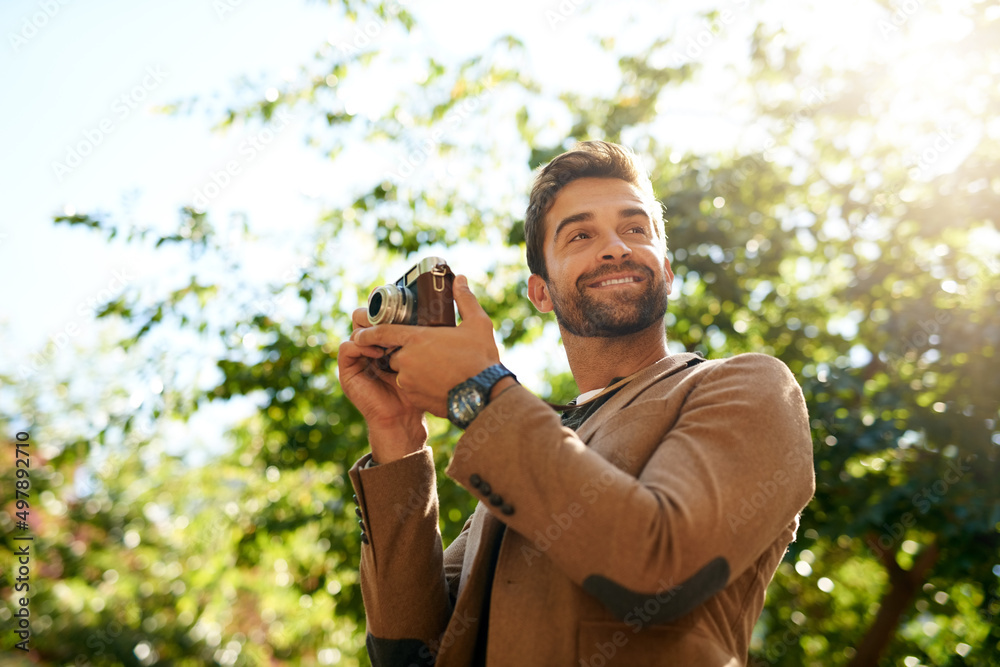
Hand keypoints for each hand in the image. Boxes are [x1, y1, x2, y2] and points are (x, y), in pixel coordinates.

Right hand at [337, 307, 427, 462]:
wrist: (405, 418)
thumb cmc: (418, 389)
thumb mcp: (421, 358)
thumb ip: (421, 338)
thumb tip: (441, 313)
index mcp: (384, 340)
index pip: (377, 313)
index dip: (384, 304)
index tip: (399, 300)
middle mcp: (368, 346)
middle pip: (362, 316)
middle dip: (375, 314)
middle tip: (392, 318)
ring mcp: (357, 358)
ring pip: (355, 330)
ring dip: (371, 331)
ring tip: (389, 339)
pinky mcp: (347, 371)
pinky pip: (346, 348)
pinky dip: (360, 346)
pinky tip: (378, 353)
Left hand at [353, 275, 500, 417]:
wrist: (484, 397)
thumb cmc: (480, 359)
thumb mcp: (477, 324)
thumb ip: (464, 300)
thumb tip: (459, 279)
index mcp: (416, 338)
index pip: (382, 332)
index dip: (369, 332)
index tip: (361, 333)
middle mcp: (406, 359)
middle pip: (395, 353)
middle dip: (406, 353)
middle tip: (427, 353)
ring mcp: (408, 381)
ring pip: (402, 372)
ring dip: (413, 370)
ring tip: (437, 369)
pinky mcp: (414, 397)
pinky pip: (410, 389)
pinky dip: (419, 386)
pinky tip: (438, 384)